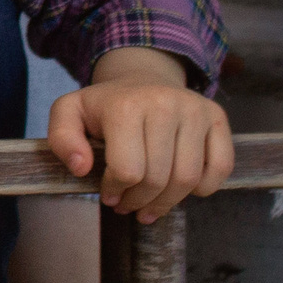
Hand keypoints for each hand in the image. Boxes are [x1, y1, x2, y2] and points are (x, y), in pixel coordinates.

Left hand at [45, 48, 231, 221]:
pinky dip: (203, 188)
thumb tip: (81, 168)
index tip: (109, 195)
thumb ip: (62, 139)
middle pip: (158, 179)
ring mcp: (195, 110)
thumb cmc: (105, 105)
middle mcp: (165, 104)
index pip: (127, 170)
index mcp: (126, 106)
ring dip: (167, 202)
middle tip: (128, 205)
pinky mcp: (216, 117)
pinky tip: (182, 190)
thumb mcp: (69, 113)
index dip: (116, 191)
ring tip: (150, 205)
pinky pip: (220, 168)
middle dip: (139, 201)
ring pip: (188, 180)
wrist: (142, 77)